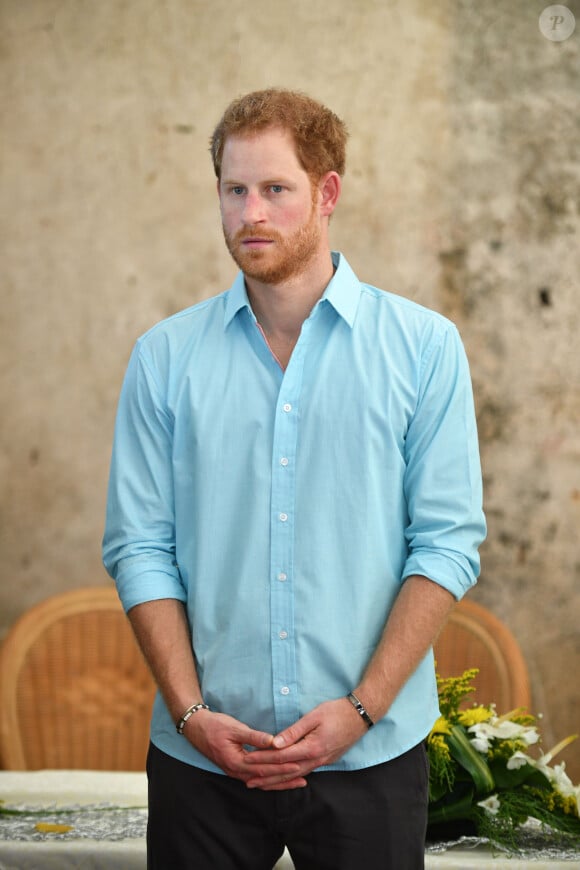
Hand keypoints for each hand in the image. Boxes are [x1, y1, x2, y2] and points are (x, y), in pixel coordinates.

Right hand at [184, 709, 303, 786]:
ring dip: (278, 782)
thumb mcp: (235, 728)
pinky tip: (278, 780)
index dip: (281, 766)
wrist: (196, 729)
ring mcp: (235, 772)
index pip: (264, 766)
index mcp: (236, 761)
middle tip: (303, 777)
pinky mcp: (236, 769)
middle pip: (265, 777)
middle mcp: (236, 771)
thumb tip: (273, 741)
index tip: (297, 764)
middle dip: (284, 778)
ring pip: (261, 781)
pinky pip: (255, 778)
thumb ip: (254, 736)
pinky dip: (268, 780)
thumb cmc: (215, 726)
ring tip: (296, 782)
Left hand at [243, 697, 367, 789]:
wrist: (361, 716)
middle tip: (248, 782)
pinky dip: (290, 777)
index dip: (263, 759)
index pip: (282, 757)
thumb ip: (294, 731)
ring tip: (261, 784)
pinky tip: (283, 779)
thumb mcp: (314, 716)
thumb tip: (275, 743)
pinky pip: (303, 772)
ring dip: (277, 781)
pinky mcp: (325, 760)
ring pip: (295, 775)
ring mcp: (322, 762)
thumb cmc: (337, 711)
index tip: (248, 760)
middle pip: (286, 772)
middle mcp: (316, 759)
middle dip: (266, 777)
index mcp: (312, 748)